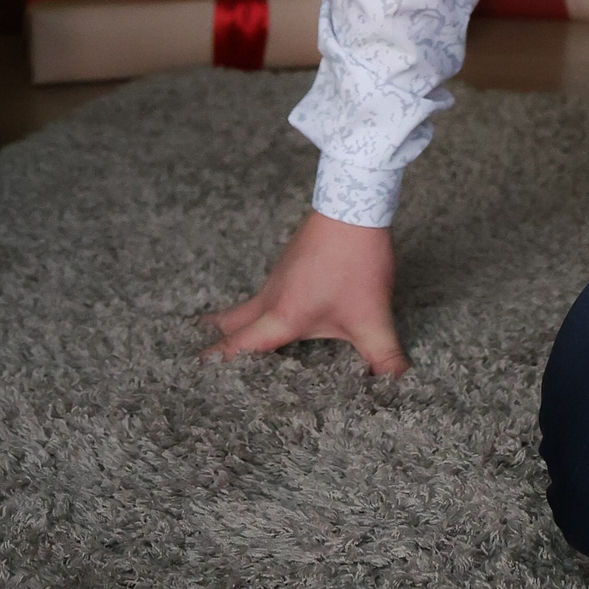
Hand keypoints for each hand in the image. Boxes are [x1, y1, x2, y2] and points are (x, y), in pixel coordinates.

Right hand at [205, 208, 408, 376]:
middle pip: (232, 322)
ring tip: (230, 336)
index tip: (189, 378)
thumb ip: (384, 355)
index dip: (213, 364)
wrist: (354, 204)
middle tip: (194, 355)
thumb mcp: (372, 317)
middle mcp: (272, 297)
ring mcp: (280, 276)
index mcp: (281, 317)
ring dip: (237, 321)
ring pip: (250, 304)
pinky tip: (276, 308)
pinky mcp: (293, 261)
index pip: (237, 348)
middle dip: (214, 340)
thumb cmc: (355, 261)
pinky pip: (268, 290)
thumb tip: (399, 383)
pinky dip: (260, 305)